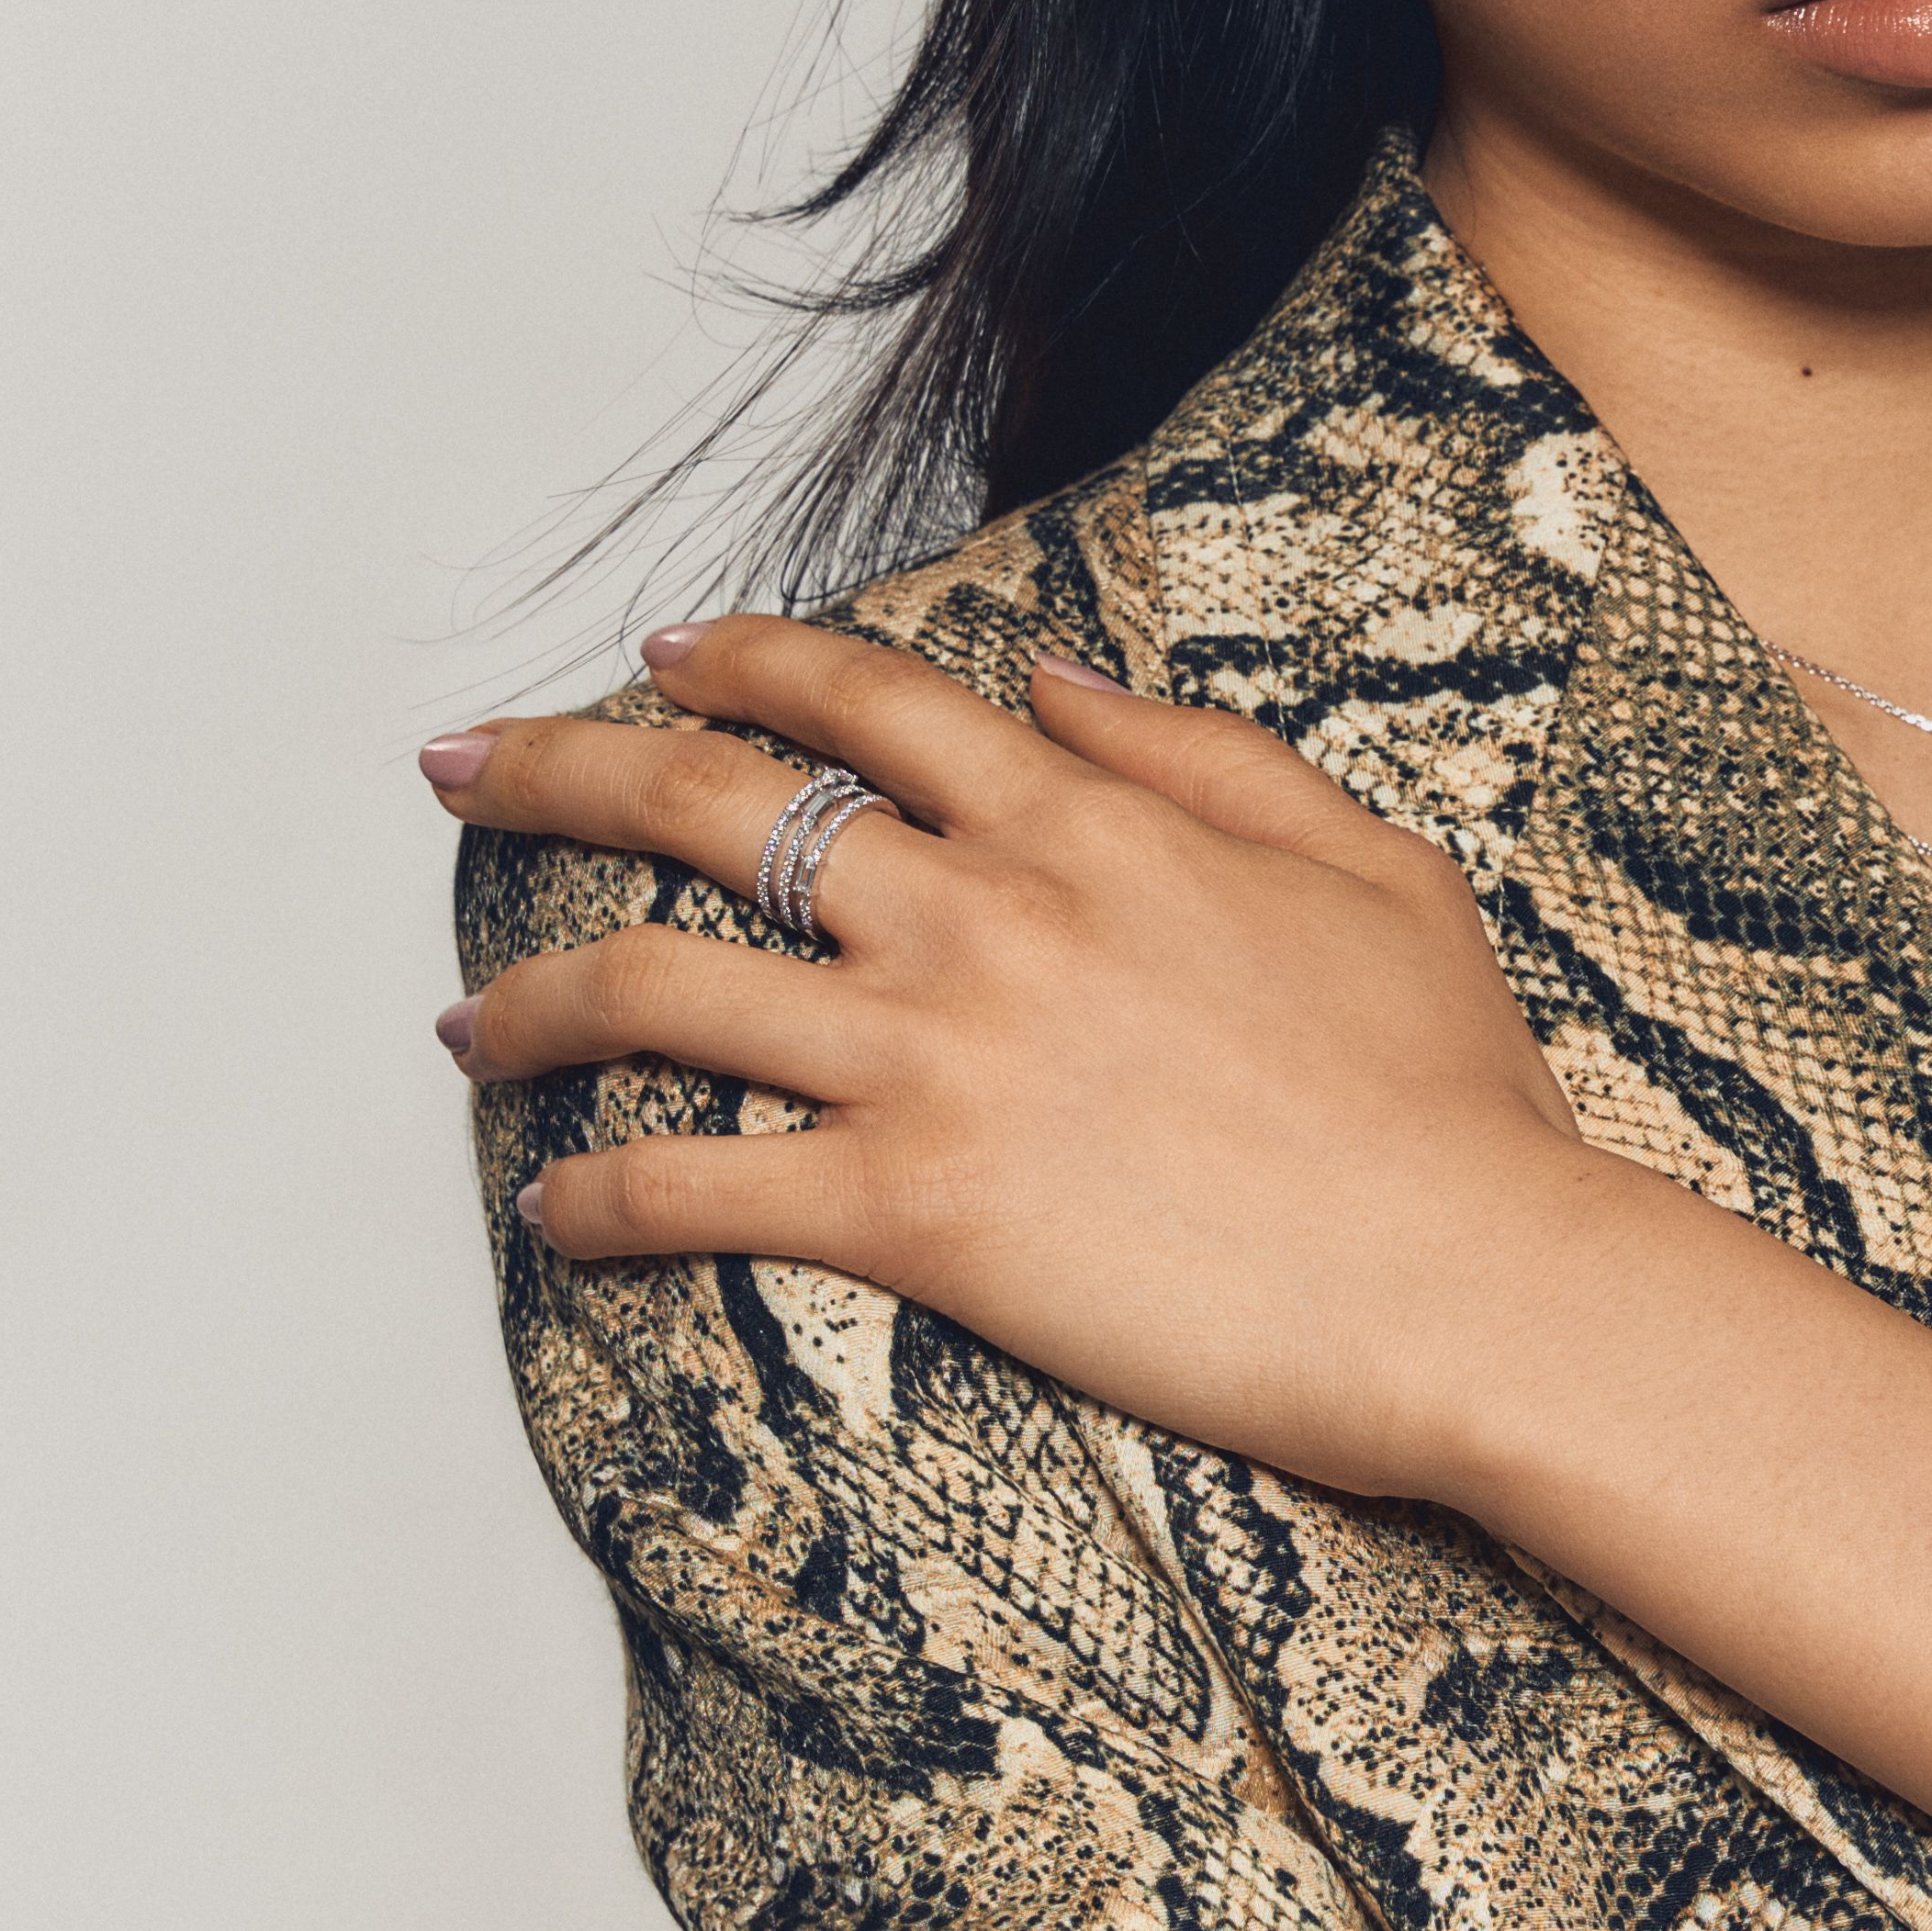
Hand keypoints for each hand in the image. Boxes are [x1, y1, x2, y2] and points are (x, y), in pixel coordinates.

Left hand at [429, 614, 1623, 1497]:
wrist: (1470, 1276)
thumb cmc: (1448, 1096)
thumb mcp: (1369, 866)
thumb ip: (1205, 757)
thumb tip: (1056, 677)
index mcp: (1085, 823)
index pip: (865, 701)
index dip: (744, 662)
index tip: (662, 654)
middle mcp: (978, 914)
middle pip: (707, 802)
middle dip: (557, 769)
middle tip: (463, 765)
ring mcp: (930, 1057)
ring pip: (654, 988)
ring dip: (529, 1000)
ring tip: (460, 1025)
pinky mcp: (909, 1209)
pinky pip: (696, 1190)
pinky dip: (600, 1201)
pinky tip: (555, 1211)